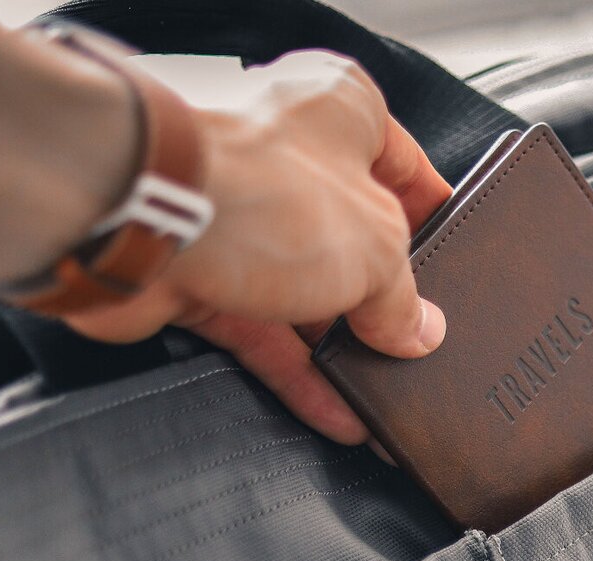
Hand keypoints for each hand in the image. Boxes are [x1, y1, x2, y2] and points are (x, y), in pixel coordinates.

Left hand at [56, 51, 450, 445]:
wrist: (136, 218)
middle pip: (354, 236)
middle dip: (384, 299)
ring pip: (305, 292)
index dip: (434, 222)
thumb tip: (418, 330)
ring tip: (386, 398)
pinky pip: (262, 333)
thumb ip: (402, 296)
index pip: (405, 166)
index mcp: (341, 112)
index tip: (456, 271)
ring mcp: (240, 217)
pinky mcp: (199, 273)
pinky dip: (298, 375)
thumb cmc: (257, 193)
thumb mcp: (375, 250)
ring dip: (341, 350)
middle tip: (420, 346)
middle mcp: (287, 155)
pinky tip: (337, 416)